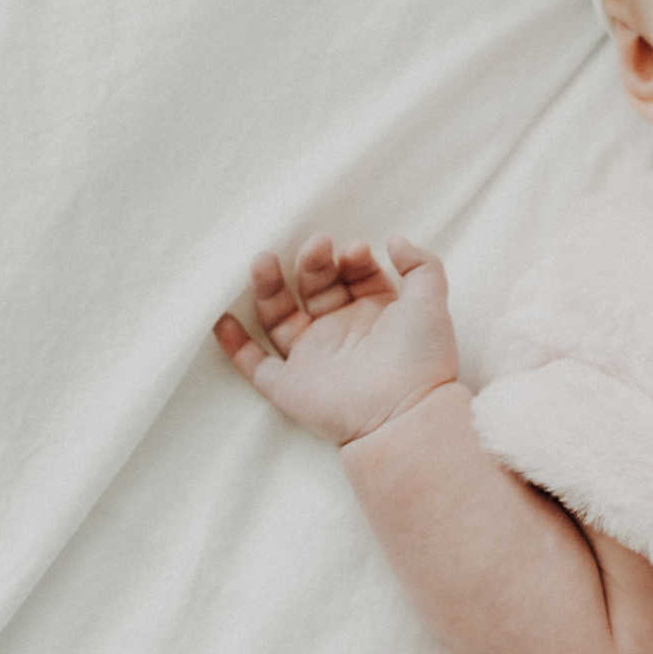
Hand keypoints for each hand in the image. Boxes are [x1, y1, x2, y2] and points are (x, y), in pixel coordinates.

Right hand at [213, 234, 457, 445]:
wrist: (402, 414)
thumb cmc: (420, 357)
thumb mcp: (431, 300)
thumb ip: (420, 263)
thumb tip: (393, 238)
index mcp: (376, 314)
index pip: (355, 275)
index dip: (352, 259)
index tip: (354, 251)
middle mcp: (342, 333)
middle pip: (317, 289)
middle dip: (314, 263)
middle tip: (316, 245)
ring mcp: (314, 359)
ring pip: (280, 316)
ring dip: (269, 287)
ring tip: (262, 259)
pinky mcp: (290, 387)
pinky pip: (255, 366)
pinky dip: (235, 346)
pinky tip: (221, 318)